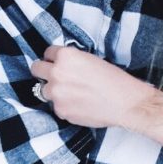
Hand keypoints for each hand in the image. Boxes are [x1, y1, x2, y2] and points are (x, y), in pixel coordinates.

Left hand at [28, 45, 150, 129]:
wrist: (126, 104)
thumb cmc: (115, 80)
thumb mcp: (91, 60)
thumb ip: (71, 61)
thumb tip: (60, 65)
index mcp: (66, 56)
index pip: (48, 53)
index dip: (55, 58)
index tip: (59, 63)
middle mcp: (56, 73)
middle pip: (36, 68)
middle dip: (44, 71)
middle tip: (56, 77)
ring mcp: (56, 94)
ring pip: (44, 90)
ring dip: (54, 91)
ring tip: (72, 94)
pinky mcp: (60, 111)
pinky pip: (55, 106)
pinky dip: (64, 105)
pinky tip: (79, 105)